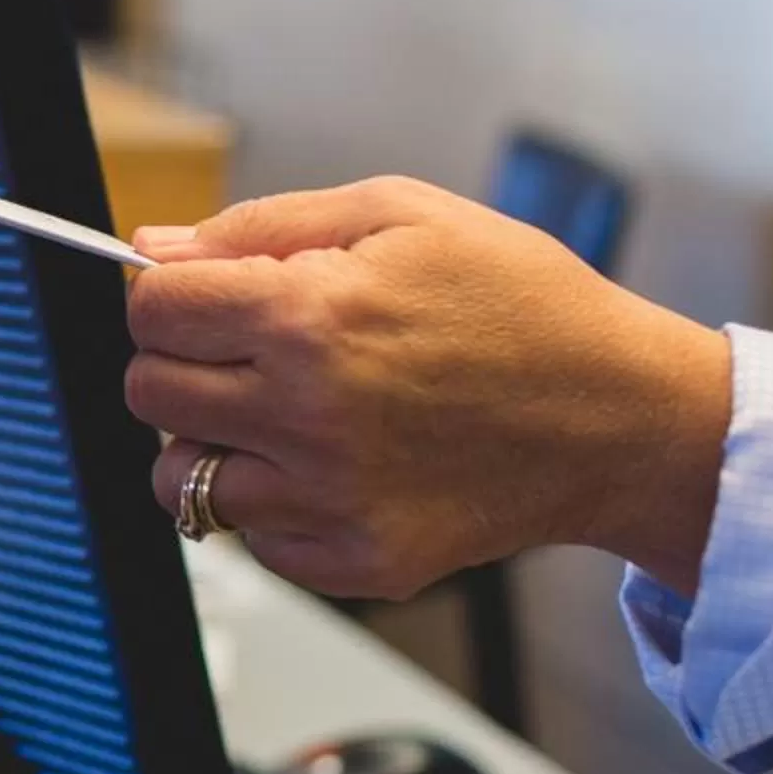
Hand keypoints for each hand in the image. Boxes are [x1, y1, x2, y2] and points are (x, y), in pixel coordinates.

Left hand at [124, 179, 730, 597]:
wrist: (623, 416)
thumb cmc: (523, 304)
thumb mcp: (401, 214)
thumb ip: (262, 226)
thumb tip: (154, 250)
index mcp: (310, 319)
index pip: (153, 312)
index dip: (168, 296)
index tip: (198, 300)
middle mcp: (308, 415)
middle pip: (149, 394)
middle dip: (181, 363)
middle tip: (245, 354)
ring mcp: (331, 498)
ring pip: (181, 480)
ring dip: (213, 443)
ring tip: (283, 415)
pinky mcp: (358, 559)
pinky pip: (252, 540)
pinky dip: (272, 506)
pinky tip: (330, 465)